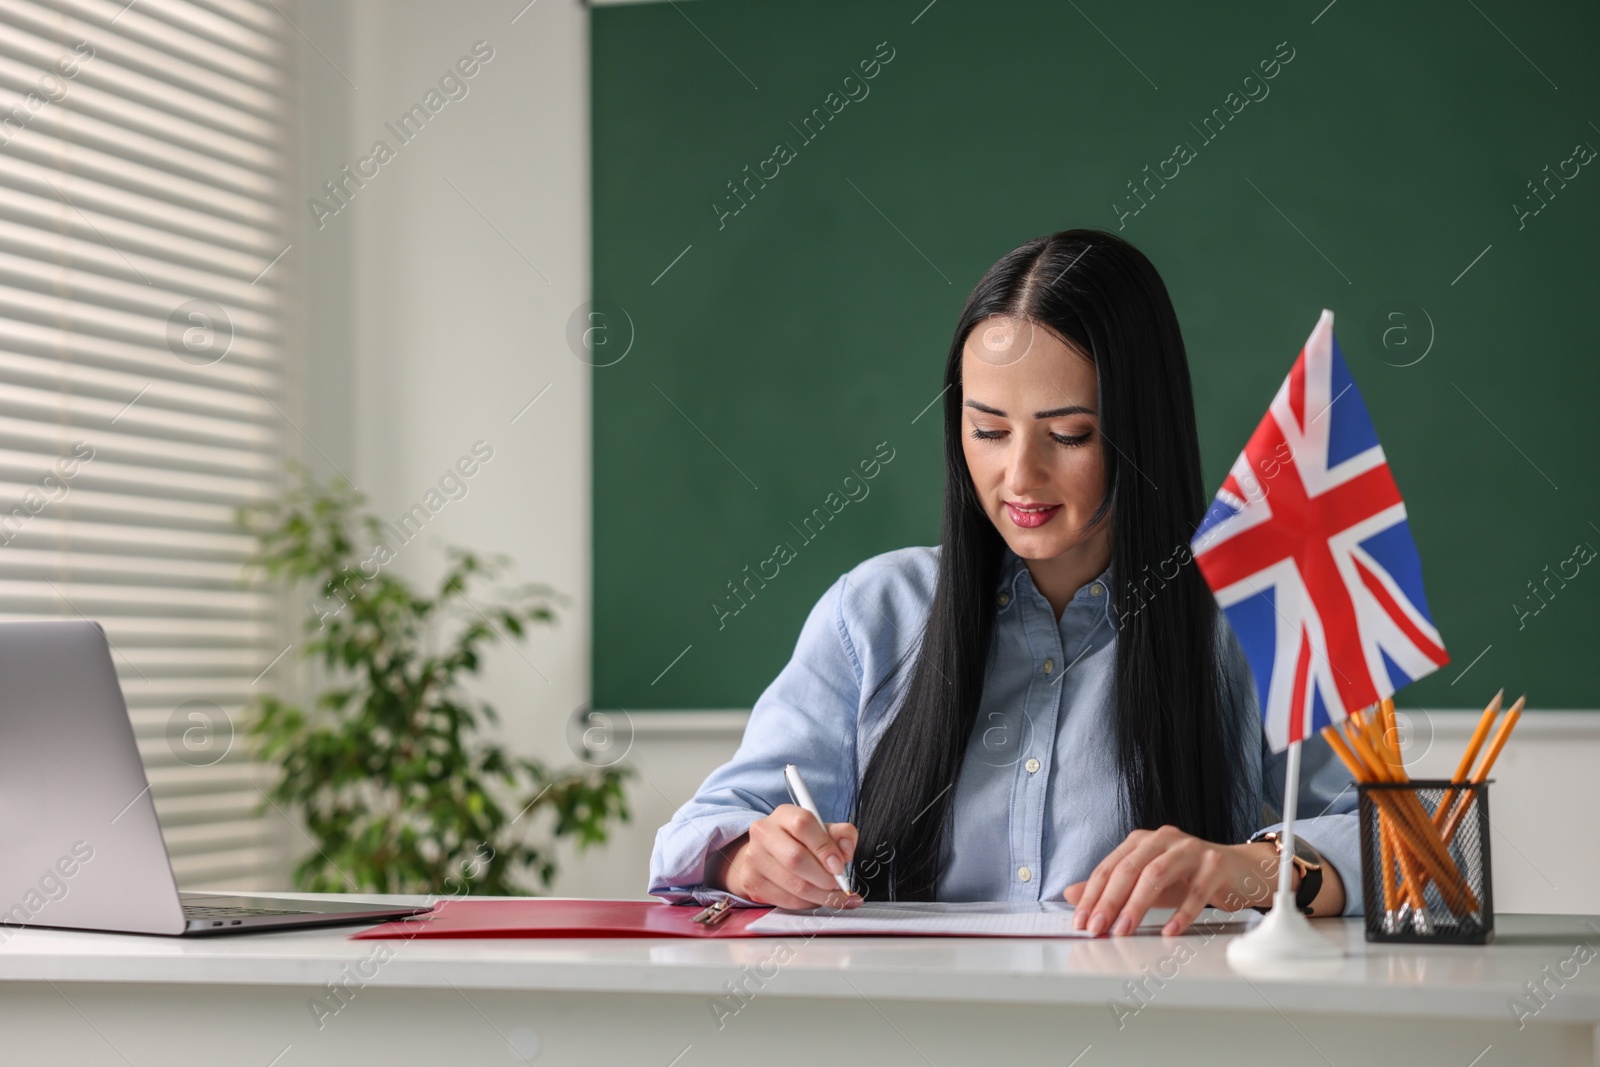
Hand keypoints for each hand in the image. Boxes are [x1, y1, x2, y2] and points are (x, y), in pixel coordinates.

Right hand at [712, 805, 861, 909]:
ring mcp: (754, 859)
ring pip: (793, 885)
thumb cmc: (799, 841)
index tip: (839, 865)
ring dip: (821, 895)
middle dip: (824, 877)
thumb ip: (842, 835)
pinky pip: (787, 900)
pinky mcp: (752, 883)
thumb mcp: (822, 830)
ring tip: (836, 895)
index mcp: (783, 815)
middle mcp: (764, 833)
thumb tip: (846, 853)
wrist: (765, 854)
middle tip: (839, 884)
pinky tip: (819, 899)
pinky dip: (809, 904)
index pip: (803, 825)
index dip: (825, 847)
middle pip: (795, 859)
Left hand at [1064, 826, 1338, 935]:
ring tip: (1124, 930)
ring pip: (1156, 874)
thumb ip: (1112, 888)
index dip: (1092, 894)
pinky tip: (1168, 931)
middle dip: (1109, 900)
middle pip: (1129, 867)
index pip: (1110, 866)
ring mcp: (1191, 850)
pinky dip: (1180, 914)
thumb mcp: (1147, 884)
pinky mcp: (1216, 866)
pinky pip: (1195, 891)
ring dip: (1137, 905)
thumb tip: (1072, 894)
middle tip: (1097, 928)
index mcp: (1143, 841)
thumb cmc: (1190, 877)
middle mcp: (1164, 839)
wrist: (1239, 871)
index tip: (1081, 921)